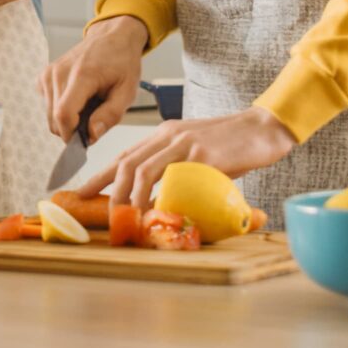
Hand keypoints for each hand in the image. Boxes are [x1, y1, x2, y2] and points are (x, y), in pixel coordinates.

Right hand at [41, 16, 146, 143]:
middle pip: (54, 119)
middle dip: (73, 129)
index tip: (86, 139)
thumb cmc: (122, 63)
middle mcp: (59, 72)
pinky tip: (77, 98)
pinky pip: (47, 106)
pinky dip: (61, 109)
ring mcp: (49, 73)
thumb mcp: (127, 92)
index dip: (71, 135)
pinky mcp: (44, 76)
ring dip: (68, 119)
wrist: (112, 37)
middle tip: (94, 118)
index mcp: (82, 75)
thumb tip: (91, 136)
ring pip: (49, 116)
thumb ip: (110, 116)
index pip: (63, 114)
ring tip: (88, 105)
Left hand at [80, 108, 295, 210]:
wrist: (264, 129)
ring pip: (143, 169)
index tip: (83, 192)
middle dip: (107, 188)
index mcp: (165, 133)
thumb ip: (177, 168)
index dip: (102, 175)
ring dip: (129, 196)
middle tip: (102, 213)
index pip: (126, 154)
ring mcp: (185, 145)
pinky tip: (153, 211)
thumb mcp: (197, 151)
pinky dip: (159, 196)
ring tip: (125, 218)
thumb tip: (162, 197)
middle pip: (127, 162)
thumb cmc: (233, 145)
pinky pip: (172, 178)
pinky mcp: (203, 156)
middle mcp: (169, 136)